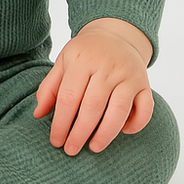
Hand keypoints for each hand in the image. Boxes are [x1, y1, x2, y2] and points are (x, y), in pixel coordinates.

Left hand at [33, 18, 153, 155]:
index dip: (61, 122)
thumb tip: (37, 115)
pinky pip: (145, 108)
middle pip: (92, 106)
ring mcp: (128, 75)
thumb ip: (49, 88)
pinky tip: (124, 132)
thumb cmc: (85, 53)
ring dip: (106, 133)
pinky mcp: (144, 83)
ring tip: (94, 147)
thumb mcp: (63, 62)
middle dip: (80, 133)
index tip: (55, 141)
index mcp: (81, 60)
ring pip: (119, 110)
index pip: (69, 97)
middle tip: (71, 150)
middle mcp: (106, 67)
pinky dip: (136, 123)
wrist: (115, 34)